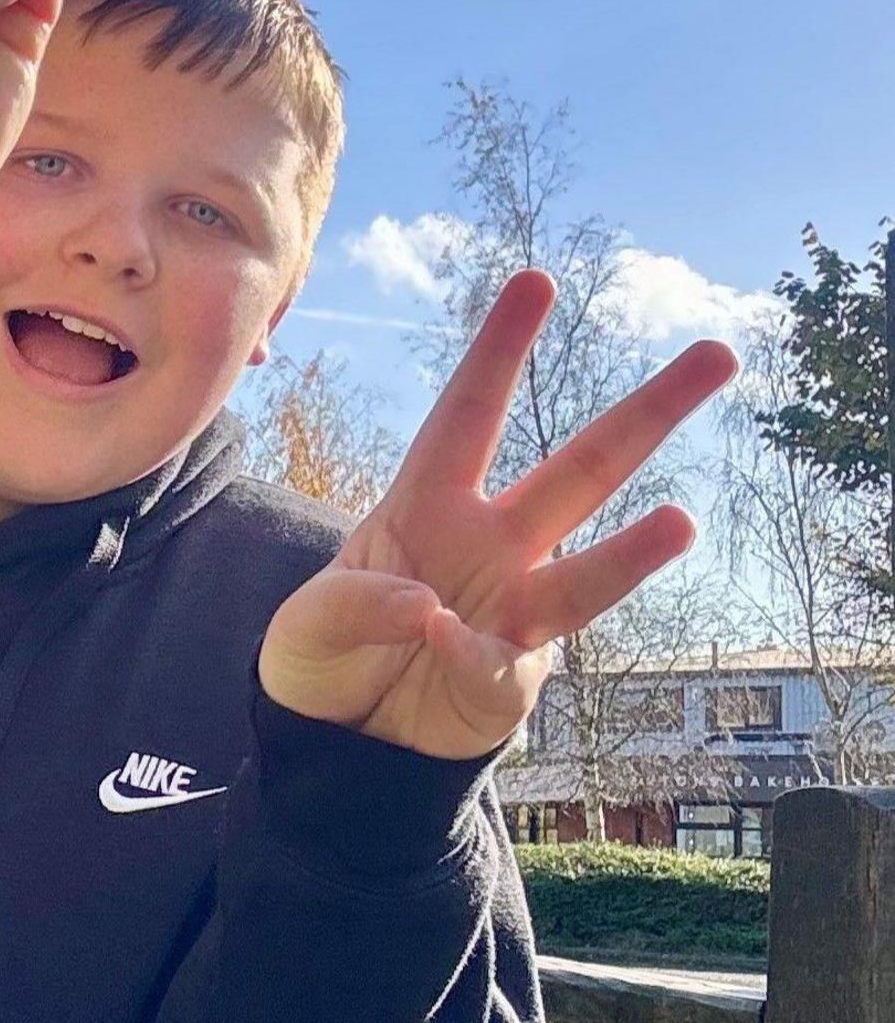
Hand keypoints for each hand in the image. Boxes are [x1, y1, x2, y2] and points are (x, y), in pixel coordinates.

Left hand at [258, 271, 739, 759]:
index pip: (468, 416)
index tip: (534, 282)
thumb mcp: (306, 621)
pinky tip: (442, 644)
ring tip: (681, 520)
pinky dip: (474, 657)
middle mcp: (489, 547)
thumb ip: (355, 604)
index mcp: (428, 505)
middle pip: (577, 472)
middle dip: (646, 414)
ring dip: (633, 551)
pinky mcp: (510, 681)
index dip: (499, 353)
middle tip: (717, 354)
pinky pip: (504, 665)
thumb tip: (429, 610)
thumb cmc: (320, 655)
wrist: (333, 741)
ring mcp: (511, 612)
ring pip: (587, 574)